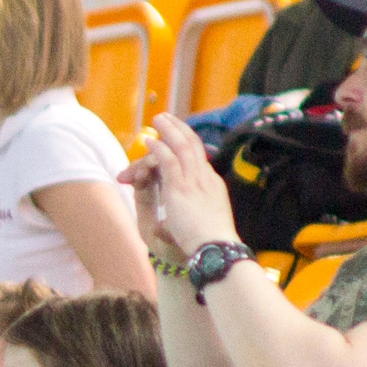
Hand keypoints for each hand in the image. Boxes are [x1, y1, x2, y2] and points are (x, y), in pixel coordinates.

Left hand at [118, 113, 240, 262]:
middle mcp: (205, 178)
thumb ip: (193, 212)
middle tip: (167, 118)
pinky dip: (159, 150)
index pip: (199, 157)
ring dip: (169, 131)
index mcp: (212, 185)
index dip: (186, 144)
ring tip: (158, 120)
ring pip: (182, 148)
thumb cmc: (210, 242)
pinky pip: (169, 162)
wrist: (215, 247)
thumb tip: (178, 216)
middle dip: (179, 130)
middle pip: (193, 146)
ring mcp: (194, 181)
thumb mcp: (203, 221)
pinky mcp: (181, 188)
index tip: (177, 135)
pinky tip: (150, 142)